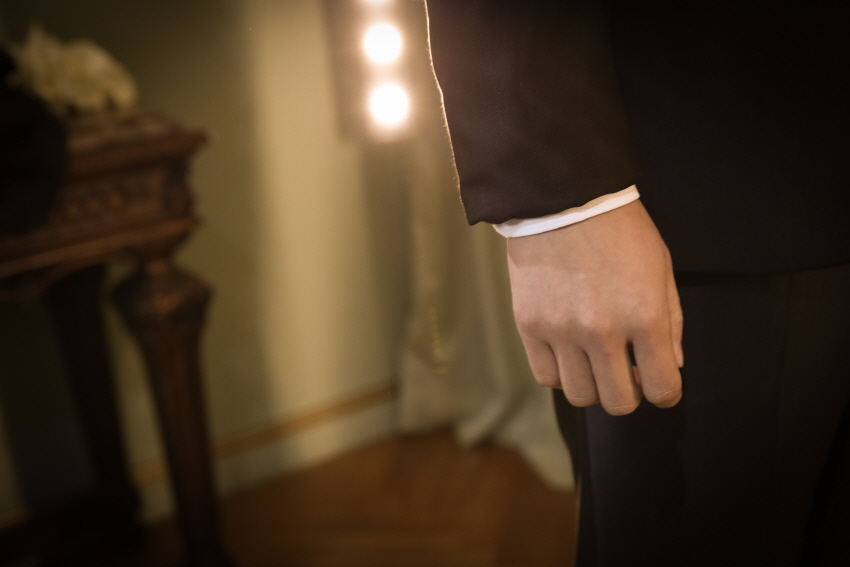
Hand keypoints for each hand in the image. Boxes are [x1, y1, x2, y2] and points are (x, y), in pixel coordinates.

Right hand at [507, 200, 683, 414]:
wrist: (562, 200)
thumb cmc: (620, 231)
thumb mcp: (660, 269)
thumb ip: (671, 322)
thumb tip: (671, 366)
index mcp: (645, 316)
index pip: (663, 390)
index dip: (665, 392)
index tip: (658, 381)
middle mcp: (602, 332)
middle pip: (618, 403)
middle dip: (628, 393)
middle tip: (625, 371)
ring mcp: (562, 332)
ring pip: (580, 395)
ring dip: (592, 385)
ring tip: (593, 360)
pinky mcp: (530, 326)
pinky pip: (546, 377)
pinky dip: (561, 373)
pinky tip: (567, 351)